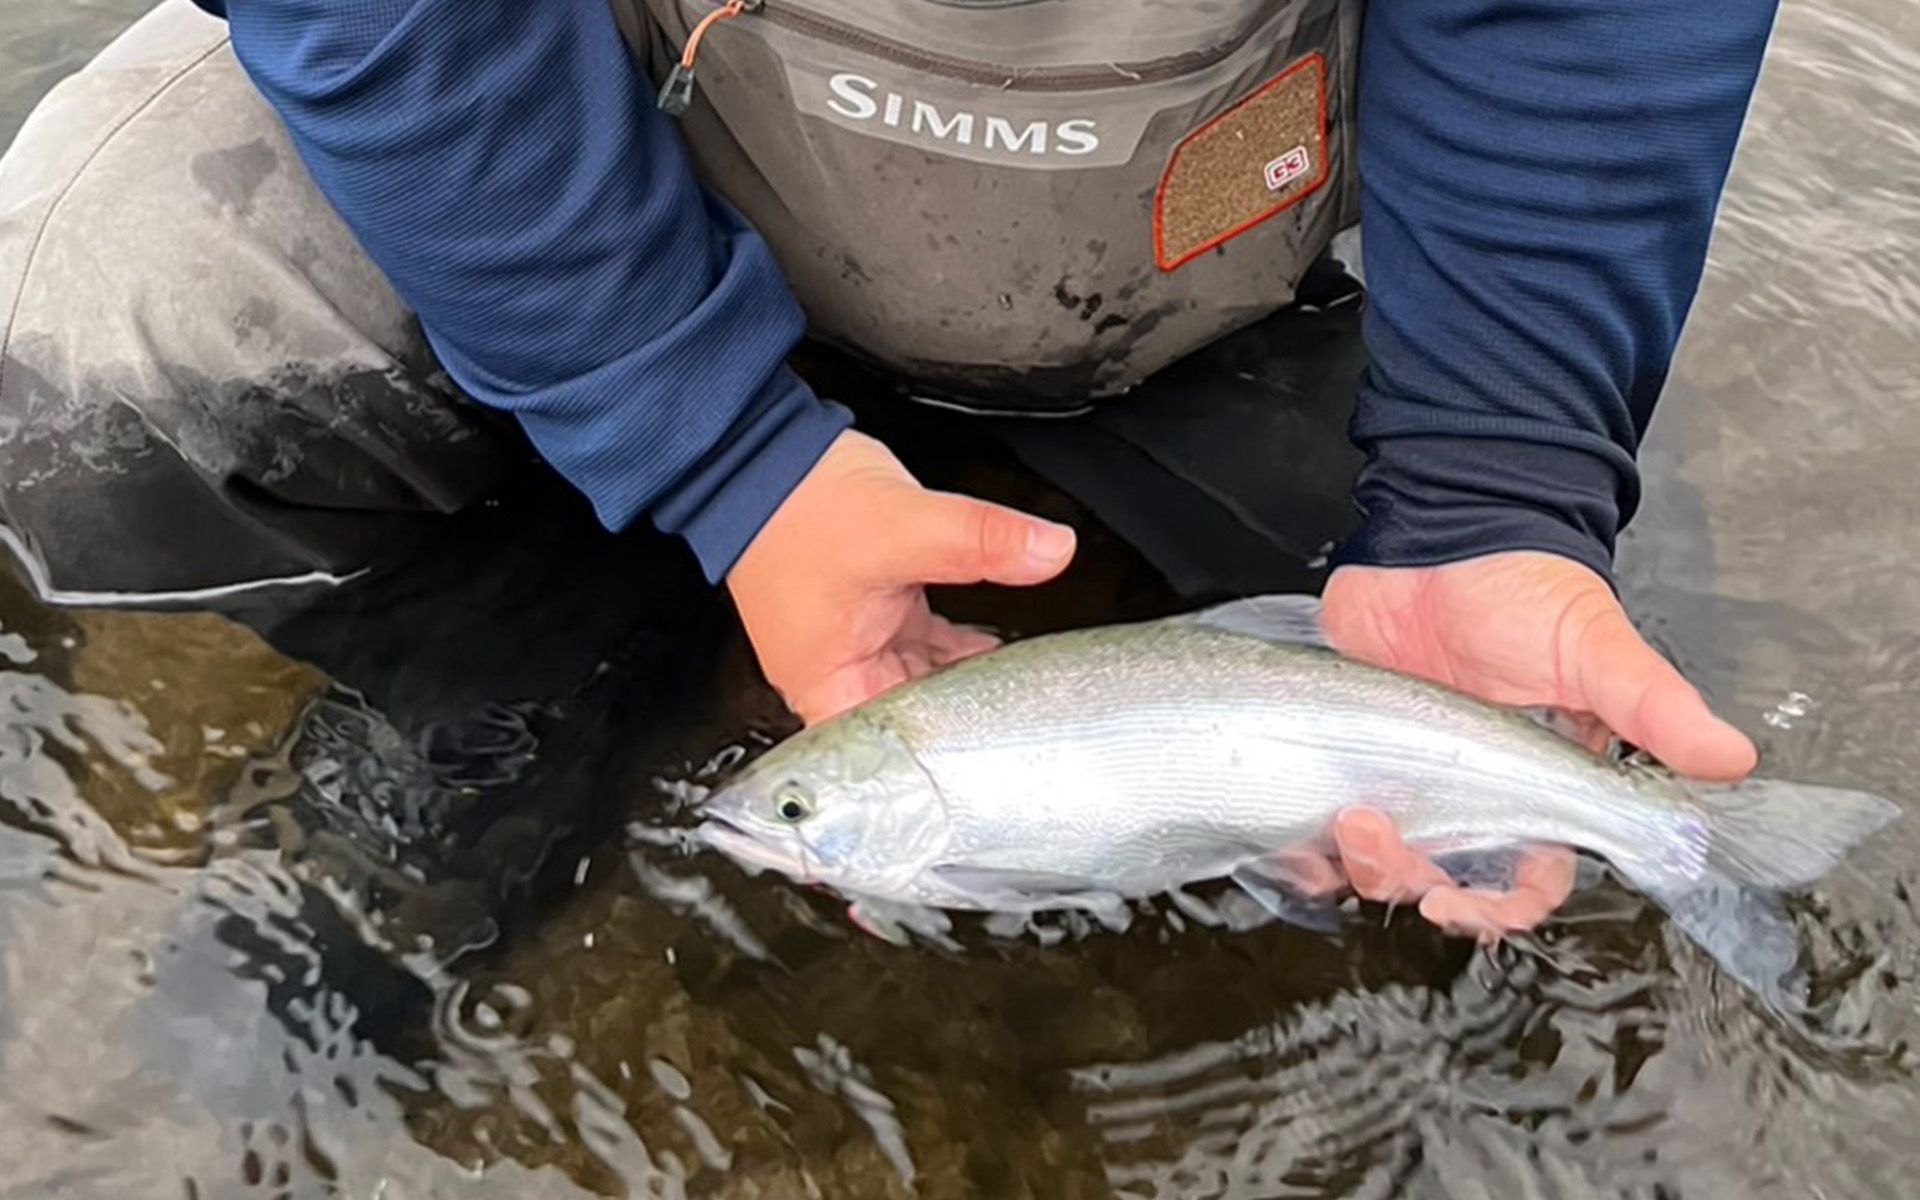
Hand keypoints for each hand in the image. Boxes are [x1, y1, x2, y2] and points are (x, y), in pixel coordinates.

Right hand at [728, 430, 1075, 725]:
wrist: (765, 456)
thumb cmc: (799, 507)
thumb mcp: (904, 527)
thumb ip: (982, 541)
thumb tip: (1050, 550)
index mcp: (828, 684)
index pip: (895, 754)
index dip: (947, 753)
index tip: (998, 742)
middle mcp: (837, 675)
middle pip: (917, 722)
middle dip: (967, 712)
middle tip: (1025, 711)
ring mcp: (855, 644)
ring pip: (926, 682)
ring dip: (965, 677)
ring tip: (1018, 679)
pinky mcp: (872, 614)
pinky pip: (924, 645)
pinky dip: (956, 646)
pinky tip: (993, 643)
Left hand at [1314, 551, 1757, 939]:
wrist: (1440, 529)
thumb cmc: (1523, 585)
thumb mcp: (1593, 646)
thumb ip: (1653, 706)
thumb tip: (1732, 758)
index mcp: (1538, 784)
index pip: (1530, 874)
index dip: (1500, 907)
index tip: (1464, 905)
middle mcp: (1471, 791)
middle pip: (1446, 879)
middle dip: (1413, 884)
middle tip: (1385, 850)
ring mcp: (1407, 773)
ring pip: (1383, 860)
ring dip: (1361, 865)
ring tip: (1347, 823)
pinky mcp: (1352, 749)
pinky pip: (1323, 823)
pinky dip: (1309, 848)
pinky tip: (1301, 844)